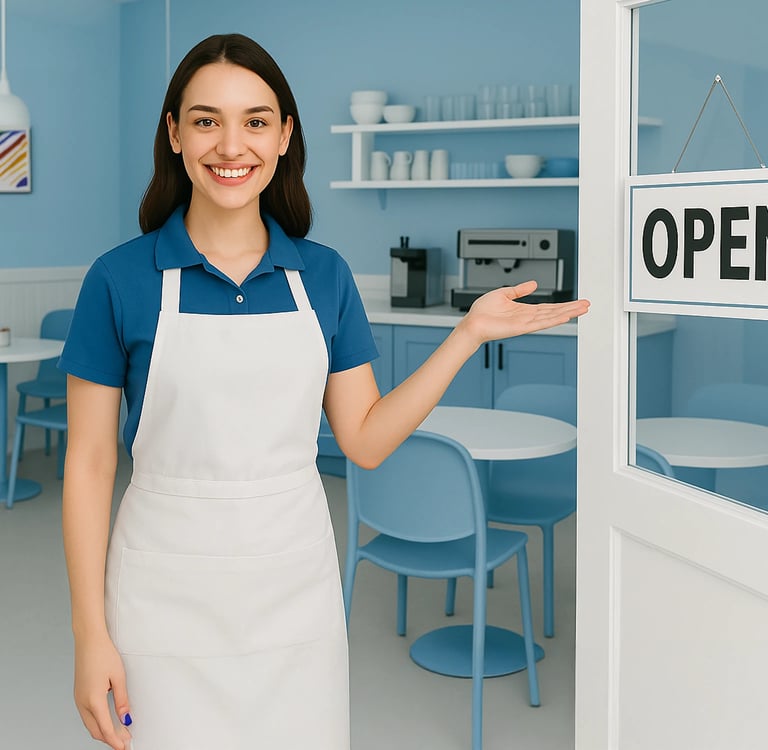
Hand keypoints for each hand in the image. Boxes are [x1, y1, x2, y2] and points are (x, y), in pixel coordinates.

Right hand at [74, 634, 131, 749]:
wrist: (89, 640)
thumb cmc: (104, 654)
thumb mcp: (118, 677)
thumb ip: (122, 700)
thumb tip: (126, 718)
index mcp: (93, 700)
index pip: (105, 728)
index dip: (116, 740)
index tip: (124, 747)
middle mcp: (82, 702)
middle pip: (96, 730)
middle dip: (110, 739)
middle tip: (125, 742)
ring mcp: (78, 699)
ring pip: (90, 724)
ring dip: (103, 732)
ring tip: (119, 734)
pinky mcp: (79, 694)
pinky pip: (87, 715)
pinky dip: (97, 722)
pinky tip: (107, 721)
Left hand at [459, 281, 589, 344]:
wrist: (473, 322)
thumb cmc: (483, 311)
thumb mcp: (504, 293)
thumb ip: (520, 289)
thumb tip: (533, 284)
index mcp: (524, 310)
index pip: (549, 307)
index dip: (563, 304)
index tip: (576, 302)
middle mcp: (528, 317)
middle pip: (554, 312)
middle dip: (571, 308)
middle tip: (587, 305)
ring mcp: (526, 323)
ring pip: (551, 317)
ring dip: (568, 313)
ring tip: (583, 309)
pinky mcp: (521, 327)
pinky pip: (540, 323)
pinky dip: (553, 319)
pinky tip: (565, 316)